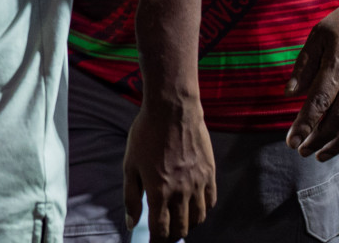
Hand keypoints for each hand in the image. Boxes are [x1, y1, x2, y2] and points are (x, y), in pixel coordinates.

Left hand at [122, 98, 215, 241]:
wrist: (172, 111)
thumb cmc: (145, 135)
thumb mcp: (130, 165)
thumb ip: (131, 197)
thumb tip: (131, 223)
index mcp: (159, 191)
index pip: (161, 229)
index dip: (156, 241)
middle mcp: (182, 192)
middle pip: (181, 228)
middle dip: (171, 236)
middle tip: (164, 237)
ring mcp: (199, 184)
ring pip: (198, 218)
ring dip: (187, 226)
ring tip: (178, 225)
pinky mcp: (210, 174)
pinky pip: (210, 202)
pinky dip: (203, 211)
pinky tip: (194, 208)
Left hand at [286, 7, 338, 158]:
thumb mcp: (319, 37)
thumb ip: (305, 66)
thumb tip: (290, 94)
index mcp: (335, 69)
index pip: (318, 102)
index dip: (305, 125)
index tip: (291, 144)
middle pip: (337, 120)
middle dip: (318, 140)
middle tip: (300, 152)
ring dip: (336, 145)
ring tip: (318, 155)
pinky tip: (337, 145)